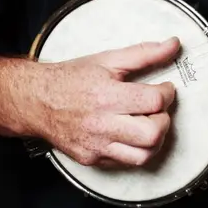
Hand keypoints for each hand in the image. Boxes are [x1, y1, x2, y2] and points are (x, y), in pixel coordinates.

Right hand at [25, 38, 179, 166]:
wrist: (35, 100)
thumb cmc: (69, 79)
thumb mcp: (106, 60)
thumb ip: (143, 53)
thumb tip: (172, 45)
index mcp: (106, 95)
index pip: (154, 101)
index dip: (167, 94)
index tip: (164, 89)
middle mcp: (101, 123)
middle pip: (153, 133)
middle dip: (163, 120)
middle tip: (156, 110)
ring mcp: (96, 145)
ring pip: (143, 156)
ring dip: (153, 140)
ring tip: (146, 124)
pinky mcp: (91, 159)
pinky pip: (125, 162)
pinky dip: (133, 149)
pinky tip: (128, 135)